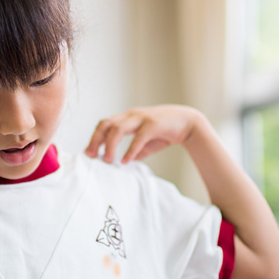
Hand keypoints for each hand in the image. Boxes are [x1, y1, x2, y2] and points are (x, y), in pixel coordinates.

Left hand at [85, 105, 205, 163]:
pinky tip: (126, 160)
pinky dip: (130, 150)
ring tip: (107, 160)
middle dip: (96, 139)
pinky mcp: (154, 124)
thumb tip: (125, 162)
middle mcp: (132, 115)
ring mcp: (142, 118)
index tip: (89, 152)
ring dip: (110, 145)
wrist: (189, 123)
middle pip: (106, 124)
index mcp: (128, 117)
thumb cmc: (165, 132)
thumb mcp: (147, 141)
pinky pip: (138, 138)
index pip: (105, 124)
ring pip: (118, 128)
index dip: (95, 137)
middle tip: (91, 155)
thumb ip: (136, 150)